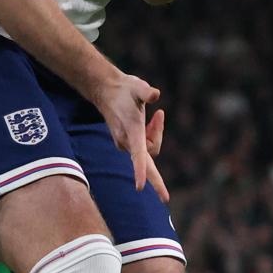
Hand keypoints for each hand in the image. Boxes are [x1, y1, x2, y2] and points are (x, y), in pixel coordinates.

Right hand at [93, 70, 168, 200]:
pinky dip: (153, 133)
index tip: (140, 187)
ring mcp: (127, 144)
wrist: (107, 91)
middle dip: (156, 176)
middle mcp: (128, 141)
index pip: (138, 154)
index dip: (140, 170)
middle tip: (165, 185)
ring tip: (157, 114)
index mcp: (132, 132)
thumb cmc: (124, 89)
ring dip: (157, 133)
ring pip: (151, 149)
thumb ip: (146, 92)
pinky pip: (147, 145)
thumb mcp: (137, 86)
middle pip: (148, 160)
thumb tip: (155, 94)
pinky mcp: (128, 143)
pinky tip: (153, 118)